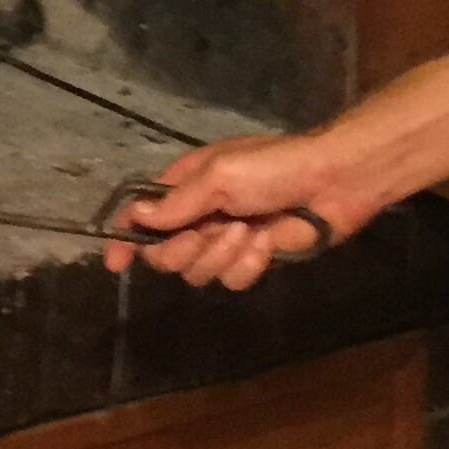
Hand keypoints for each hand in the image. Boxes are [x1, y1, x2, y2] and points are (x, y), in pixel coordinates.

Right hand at [100, 130, 379, 287]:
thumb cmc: (273, 168)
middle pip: (164, 254)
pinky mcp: (252, 261)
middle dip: (181, 250)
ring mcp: (226, 241)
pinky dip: (248, 264)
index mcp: (186, 186)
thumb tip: (137, 217)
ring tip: (246, 233)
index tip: (116, 261)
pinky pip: (232, 280)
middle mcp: (200, 216)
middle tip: (206, 235)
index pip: (142, 216)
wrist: (333, 182)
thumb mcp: (219, 176)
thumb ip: (177, 202)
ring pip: (197, 272)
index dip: (126, 238)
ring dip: (220, 255)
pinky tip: (266, 244)